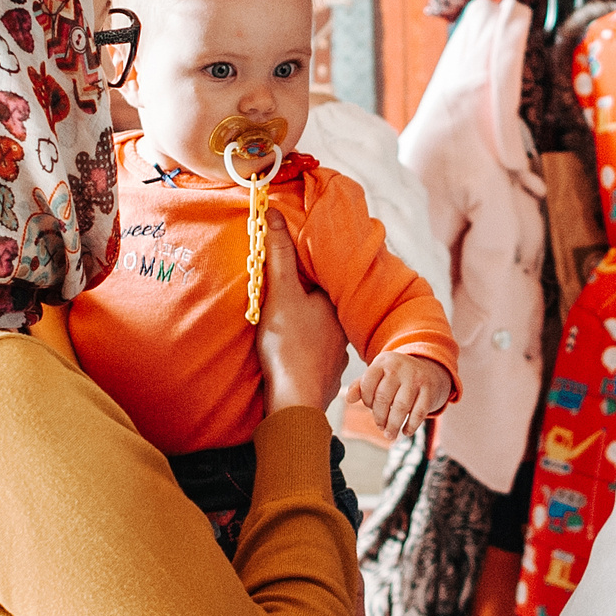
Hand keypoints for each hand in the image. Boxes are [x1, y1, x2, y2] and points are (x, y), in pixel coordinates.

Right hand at [256, 209, 345, 415]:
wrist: (295, 401)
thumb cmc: (289, 346)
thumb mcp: (280, 294)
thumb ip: (277, 255)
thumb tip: (273, 214)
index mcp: (335, 305)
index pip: (321, 281)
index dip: (304, 276)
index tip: (287, 275)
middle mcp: (342, 329)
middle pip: (320, 308)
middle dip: (304, 304)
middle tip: (282, 304)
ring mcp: (337, 356)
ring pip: (320, 335)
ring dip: (306, 332)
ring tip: (285, 330)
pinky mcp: (327, 378)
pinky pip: (316, 359)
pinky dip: (304, 356)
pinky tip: (291, 357)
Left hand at [347, 352, 451, 443]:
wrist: (427, 369)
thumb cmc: (394, 377)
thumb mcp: (377, 375)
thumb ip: (360, 386)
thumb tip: (348, 399)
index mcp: (383, 362)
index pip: (367, 384)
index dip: (366, 401)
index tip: (370, 407)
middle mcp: (399, 367)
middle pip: (383, 398)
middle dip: (379, 417)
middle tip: (380, 427)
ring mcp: (416, 378)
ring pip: (401, 407)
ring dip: (393, 425)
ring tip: (390, 434)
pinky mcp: (429, 390)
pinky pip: (419, 412)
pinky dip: (411, 425)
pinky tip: (406, 431)